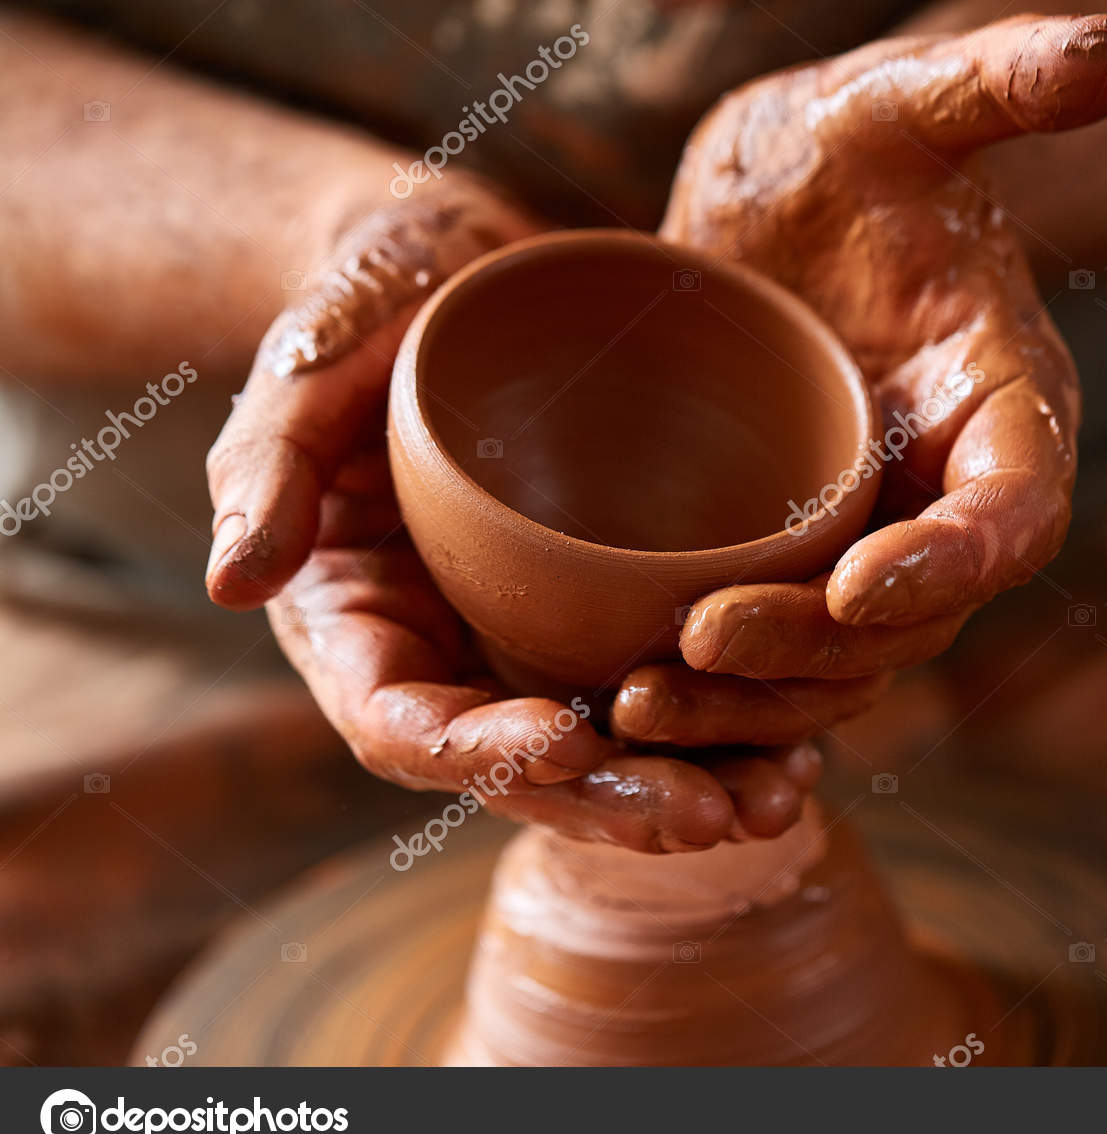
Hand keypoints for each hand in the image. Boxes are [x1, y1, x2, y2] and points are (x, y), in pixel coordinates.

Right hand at [204, 181, 821, 850]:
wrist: (462, 279)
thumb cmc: (370, 312)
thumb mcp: (307, 371)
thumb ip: (268, 469)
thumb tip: (233, 584)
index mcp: (362, 627)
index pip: (406, 726)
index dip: (479, 752)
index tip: (565, 740)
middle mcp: (452, 660)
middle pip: (526, 767)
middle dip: (614, 801)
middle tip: (710, 813)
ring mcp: (532, 645)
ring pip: (611, 750)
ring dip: (693, 786)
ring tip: (782, 797)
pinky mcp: (606, 615)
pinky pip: (666, 692)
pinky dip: (732, 725)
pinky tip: (805, 738)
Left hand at [655, 14, 1106, 689]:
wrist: (776, 207)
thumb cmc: (848, 154)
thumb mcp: (899, 108)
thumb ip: (996, 85)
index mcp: (1003, 408)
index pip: (1016, 512)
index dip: (955, 562)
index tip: (856, 585)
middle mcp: (943, 497)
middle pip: (915, 621)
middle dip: (817, 650)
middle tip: (700, 639)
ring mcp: (864, 540)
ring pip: (836, 669)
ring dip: (750, 703)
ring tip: (638, 703)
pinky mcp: (787, 563)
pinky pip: (771, 661)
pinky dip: (712, 697)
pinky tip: (616, 700)